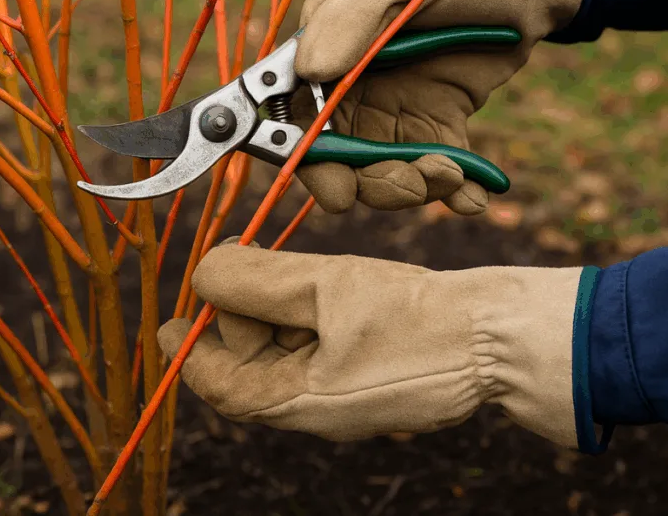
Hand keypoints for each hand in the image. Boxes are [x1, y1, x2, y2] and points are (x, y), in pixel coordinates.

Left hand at [157, 243, 583, 444]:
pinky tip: (327, 286)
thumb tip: (204, 271)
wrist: (497, 337)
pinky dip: (310, 316)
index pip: (222, 385)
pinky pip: (322, 349)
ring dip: (278, 309)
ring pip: (288, 352)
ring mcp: (348, 394)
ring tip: (293, 269)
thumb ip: (258, 279)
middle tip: (247, 260)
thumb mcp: (327, 288)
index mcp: (300, 402)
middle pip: (252, 365)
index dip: (190, 351)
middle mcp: (319, 407)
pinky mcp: (372, 376)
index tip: (170, 322)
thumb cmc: (417, 318)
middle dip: (241, 315)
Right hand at [292, 0, 582, 214]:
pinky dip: (453, 190)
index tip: (336, 191)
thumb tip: (307, 71)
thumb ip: (349, 16)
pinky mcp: (438, 117)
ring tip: (453, 176)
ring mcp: (395, 100)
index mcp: (328, 34)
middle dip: (372, 180)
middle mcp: (352, 76)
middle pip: (339, 152)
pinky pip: (434, 163)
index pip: (296, 106)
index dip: (308, 155)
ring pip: (385, 167)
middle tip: (414, 182)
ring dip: (415, 184)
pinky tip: (473, 197)